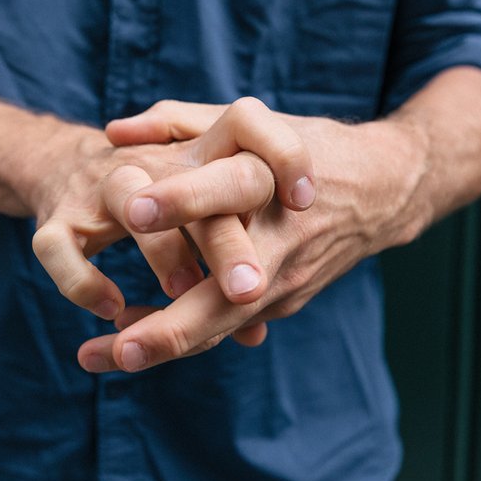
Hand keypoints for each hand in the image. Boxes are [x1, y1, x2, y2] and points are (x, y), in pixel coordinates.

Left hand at [77, 100, 434, 371]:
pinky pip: (226, 325)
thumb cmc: (310, 146)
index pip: (229, 188)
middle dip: (172, 326)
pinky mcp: (283, 300)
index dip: (183, 199)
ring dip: (162, 345)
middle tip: (117, 349)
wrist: (386, 189)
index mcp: (274, 181)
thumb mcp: (254, 122)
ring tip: (94, 358)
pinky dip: (179, 336)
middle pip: (230, 294)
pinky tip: (127, 342)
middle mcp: (283, 241)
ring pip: (222, 324)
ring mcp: (286, 280)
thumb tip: (114, 131)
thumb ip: (181, 122)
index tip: (133, 211)